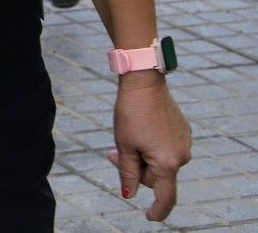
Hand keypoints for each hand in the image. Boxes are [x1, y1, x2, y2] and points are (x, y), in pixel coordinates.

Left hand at [109, 74, 190, 221]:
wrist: (144, 84)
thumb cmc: (131, 113)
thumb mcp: (124, 145)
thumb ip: (127, 173)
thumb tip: (129, 194)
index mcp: (167, 163)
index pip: (165, 196)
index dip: (157, 210)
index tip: (149, 216)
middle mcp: (182, 156)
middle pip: (156, 176)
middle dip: (135, 169)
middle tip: (114, 153)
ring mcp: (185, 143)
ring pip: (160, 162)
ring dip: (142, 157)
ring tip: (126, 137)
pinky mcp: (184, 132)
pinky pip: (166, 148)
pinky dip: (151, 147)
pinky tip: (141, 129)